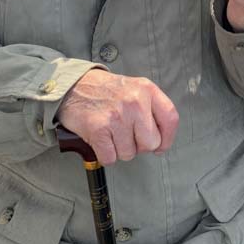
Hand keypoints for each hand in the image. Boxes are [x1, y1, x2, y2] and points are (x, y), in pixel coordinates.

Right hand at [55, 69, 178, 165]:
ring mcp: (117, 116)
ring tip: (110, 132)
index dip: (167, 138)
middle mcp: (135, 101)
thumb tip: (160, 141)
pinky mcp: (99, 129)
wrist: (73, 86)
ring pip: (129, 154)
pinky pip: (110, 158)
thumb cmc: (104, 91)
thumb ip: (150, 109)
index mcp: (147, 89)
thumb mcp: (134, 88)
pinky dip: (104, 154)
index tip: (160, 146)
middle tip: (125, 134)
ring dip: (119, 149)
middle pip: (151, 143)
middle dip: (139, 146)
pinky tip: (100, 138)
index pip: (170, 119)